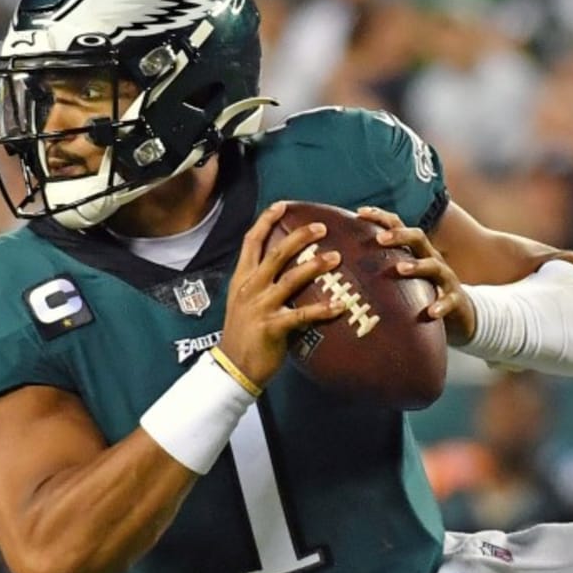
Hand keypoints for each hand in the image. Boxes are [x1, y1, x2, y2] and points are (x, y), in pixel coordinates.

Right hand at [217, 200, 344, 388]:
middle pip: (276, 253)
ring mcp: (260, 307)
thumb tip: (287, 269)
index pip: (252, 242)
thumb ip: (261, 284)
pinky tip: (339, 306)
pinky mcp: (271, 327)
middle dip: (300, 236)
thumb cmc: (243, 334)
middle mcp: (250, 288)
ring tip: (337, 258)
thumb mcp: (244, 303)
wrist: (232, 367)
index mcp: (242, 279)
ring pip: (291, 278)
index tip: (282, 205)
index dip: (266, 220)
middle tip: (321, 227)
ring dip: (315, 266)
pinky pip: (301, 314)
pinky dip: (322, 310)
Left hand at [357, 206, 475, 344]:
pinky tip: (430, 312)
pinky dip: (440, 306)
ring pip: (434, 266)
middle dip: (399, 235)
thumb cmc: (420, 292)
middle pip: (418, 238)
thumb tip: (338, 260)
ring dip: (417, 266)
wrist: (459, 312)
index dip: (381, 218)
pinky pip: (449, 301)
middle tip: (379, 238)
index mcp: (414, 251)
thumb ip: (377, 265)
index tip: (360, 213)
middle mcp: (430, 258)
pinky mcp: (455, 300)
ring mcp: (445, 278)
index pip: (398, 227)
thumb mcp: (400, 275)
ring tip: (400, 268)